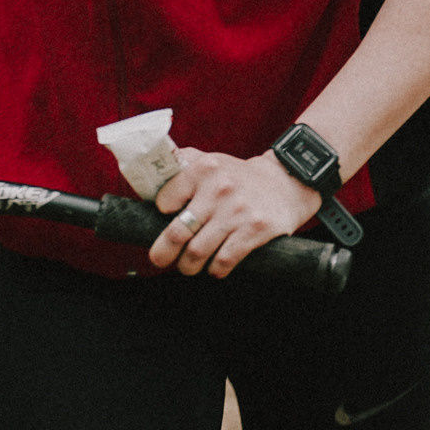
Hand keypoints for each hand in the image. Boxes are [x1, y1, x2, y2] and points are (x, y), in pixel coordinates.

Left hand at [148, 146, 322, 278]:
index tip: (163, 222)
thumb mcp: (209, 160)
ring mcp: (237, 211)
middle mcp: (218, 189)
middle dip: (163, 253)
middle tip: (159, 259)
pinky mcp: (254, 230)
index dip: (159, 215)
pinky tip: (214, 267)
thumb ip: (180, 165)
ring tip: (187, 266)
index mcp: (203, 168)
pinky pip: (224, 260)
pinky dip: (214, 270)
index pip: (165, 200)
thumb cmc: (236, 176)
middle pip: (178, 232)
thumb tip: (146, 183)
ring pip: (198, 252)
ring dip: (188, 266)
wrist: (284, 183)